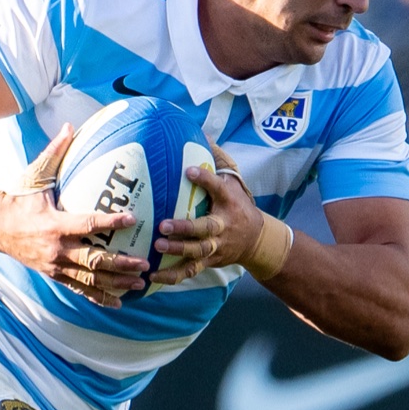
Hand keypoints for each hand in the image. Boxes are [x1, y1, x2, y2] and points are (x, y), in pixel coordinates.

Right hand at [0, 124, 143, 308]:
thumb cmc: (17, 197)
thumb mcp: (34, 174)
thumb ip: (55, 152)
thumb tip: (71, 126)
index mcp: (54, 224)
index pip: (88, 225)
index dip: (111, 223)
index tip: (133, 219)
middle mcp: (56, 249)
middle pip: (94, 261)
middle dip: (121, 264)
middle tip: (144, 263)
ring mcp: (54, 265)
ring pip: (90, 279)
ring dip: (116, 283)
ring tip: (139, 284)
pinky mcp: (53, 274)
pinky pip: (79, 288)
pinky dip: (99, 296)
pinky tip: (118, 301)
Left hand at [150, 160, 263, 284]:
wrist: (257, 240)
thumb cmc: (236, 206)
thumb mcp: (232, 183)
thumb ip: (216, 162)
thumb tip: (202, 134)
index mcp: (229, 204)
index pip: (219, 189)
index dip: (206, 180)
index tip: (189, 171)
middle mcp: (223, 227)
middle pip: (205, 229)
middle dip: (185, 228)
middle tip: (163, 225)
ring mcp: (216, 247)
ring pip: (197, 252)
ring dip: (178, 251)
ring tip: (158, 247)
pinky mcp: (209, 262)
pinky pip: (190, 271)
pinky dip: (171, 276)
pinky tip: (151, 276)